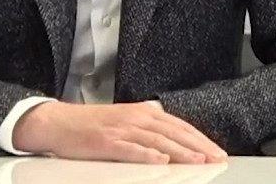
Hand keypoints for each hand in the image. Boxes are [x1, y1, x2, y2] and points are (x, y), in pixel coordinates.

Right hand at [12, 100, 227, 163]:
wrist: (59, 122)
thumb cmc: (92, 125)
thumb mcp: (125, 121)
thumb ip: (148, 128)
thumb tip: (173, 139)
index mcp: (143, 113)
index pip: (178, 126)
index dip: (199, 138)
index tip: (215, 150)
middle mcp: (136, 117)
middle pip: (174, 132)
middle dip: (197, 145)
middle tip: (216, 157)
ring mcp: (122, 129)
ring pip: (158, 140)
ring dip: (180, 151)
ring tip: (198, 160)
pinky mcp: (107, 141)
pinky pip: (131, 149)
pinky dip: (148, 155)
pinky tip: (161, 162)